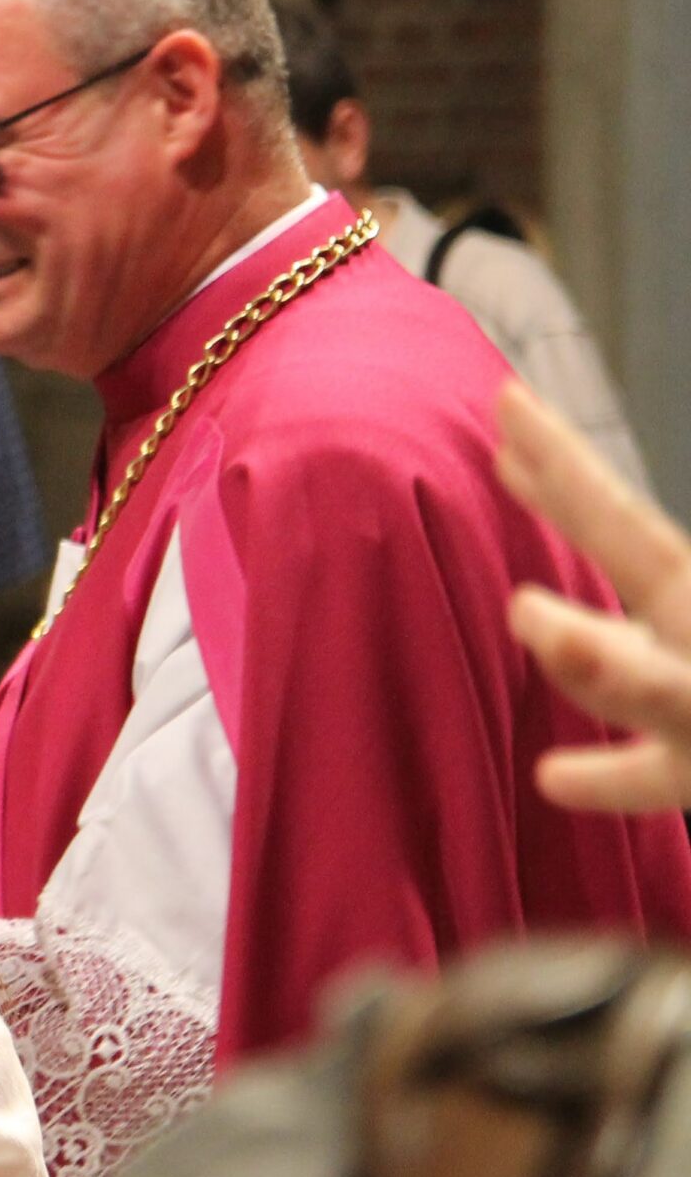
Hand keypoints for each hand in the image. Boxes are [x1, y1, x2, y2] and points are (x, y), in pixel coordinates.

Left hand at [496, 382, 690, 812]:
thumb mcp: (671, 627)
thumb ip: (614, 612)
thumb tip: (526, 571)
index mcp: (688, 597)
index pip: (621, 517)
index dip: (566, 458)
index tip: (504, 398)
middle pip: (650, 558)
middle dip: (588, 506)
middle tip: (512, 445)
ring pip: (663, 682)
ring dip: (607, 655)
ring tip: (534, 617)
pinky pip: (662, 778)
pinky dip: (615, 777)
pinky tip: (552, 776)